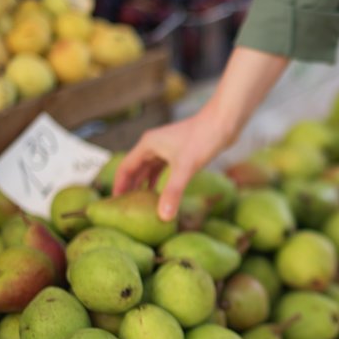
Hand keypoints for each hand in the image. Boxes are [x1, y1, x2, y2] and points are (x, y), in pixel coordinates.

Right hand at [112, 106, 232, 220]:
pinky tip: (161, 194)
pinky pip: (162, 168)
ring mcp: (166, 147)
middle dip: (130, 188)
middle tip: (125, 210)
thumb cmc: (204, 139)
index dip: (119, 187)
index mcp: (148, 145)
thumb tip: (163, 217)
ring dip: (144, 185)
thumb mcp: (186, 168)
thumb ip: (173, 192)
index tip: (114, 205)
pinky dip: (158, 181)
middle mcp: (153, 145)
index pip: (125, 168)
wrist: (224, 121)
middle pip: (135, 169)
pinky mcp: (179, 151)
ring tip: (140, 205)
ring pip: (149, 169)